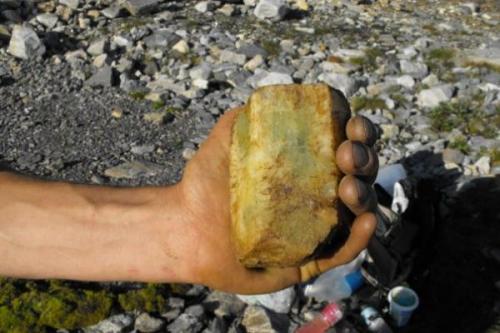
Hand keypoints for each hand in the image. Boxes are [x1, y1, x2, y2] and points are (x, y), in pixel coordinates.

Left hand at [179, 106, 378, 293]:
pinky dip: (361, 239)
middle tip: (346, 155)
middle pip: (357, 174)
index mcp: (301, 168)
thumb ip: (243, 117)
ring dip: (364, 194)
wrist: (184, 229)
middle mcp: (313, 196)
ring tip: (348, 187)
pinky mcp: (306, 260)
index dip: (356, 131)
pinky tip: (367, 221)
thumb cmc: (203, 186)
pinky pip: (341, 252)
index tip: (350, 123)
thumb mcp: (223, 142)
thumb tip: (268, 96)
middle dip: (363, 159)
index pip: (341, 145)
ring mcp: (313, 228)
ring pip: (356, 211)